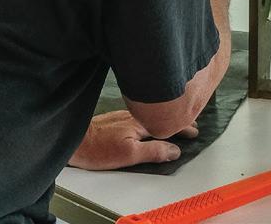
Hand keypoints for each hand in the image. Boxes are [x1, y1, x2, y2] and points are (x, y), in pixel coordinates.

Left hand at [68, 110, 197, 169]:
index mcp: (141, 122)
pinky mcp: (117, 117)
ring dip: (165, 117)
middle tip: (191, 124)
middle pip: (162, 115)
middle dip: (177, 119)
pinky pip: (142, 114)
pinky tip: (151, 120)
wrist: (75, 141)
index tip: (194, 130)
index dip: (183, 127)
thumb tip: (175, 150)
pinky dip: (153, 116)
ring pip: (152, 114)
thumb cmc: (99, 149)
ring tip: (174, 120)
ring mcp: (126, 114)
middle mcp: (135, 115)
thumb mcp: (129, 155)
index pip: (168, 123)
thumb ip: (153, 152)